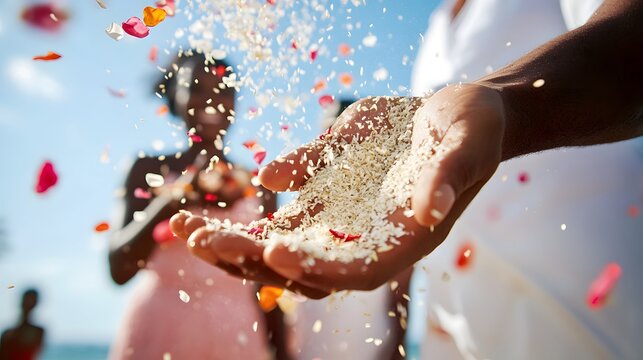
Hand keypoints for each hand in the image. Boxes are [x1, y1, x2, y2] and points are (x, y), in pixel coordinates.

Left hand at [171, 83, 505, 295]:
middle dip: (256, 258)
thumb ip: (447, 178)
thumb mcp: (466, 146)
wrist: (449, 114)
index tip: (277, 252)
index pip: (358, 269)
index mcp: (403, 238)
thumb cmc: (471, 130)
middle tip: (208, 243)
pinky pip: (282, 206)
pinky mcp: (324, 189)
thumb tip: (428, 210)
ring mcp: (341, 215)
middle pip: (307, 263)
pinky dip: (250, 207)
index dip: (319, 267)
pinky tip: (213, 201)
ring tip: (187, 229)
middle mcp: (366, 236)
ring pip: (283, 242)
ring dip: (236, 241)